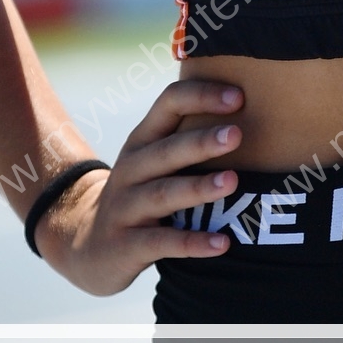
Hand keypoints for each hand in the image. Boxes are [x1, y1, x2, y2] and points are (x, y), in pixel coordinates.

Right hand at [36, 79, 244, 294]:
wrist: (89, 245)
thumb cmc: (142, 193)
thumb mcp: (155, 160)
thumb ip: (189, 135)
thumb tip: (253, 108)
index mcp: (143, 140)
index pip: (168, 104)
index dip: (201, 96)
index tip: (239, 98)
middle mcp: (131, 168)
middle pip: (166, 150)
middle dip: (201, 142)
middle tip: (236, 134)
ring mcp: (125, 207)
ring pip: (163, 194)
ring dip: (198, 188)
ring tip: (232, 182)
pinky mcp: (126, 245)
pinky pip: (162, 243)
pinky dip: (192, 243)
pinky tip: (222, 243)